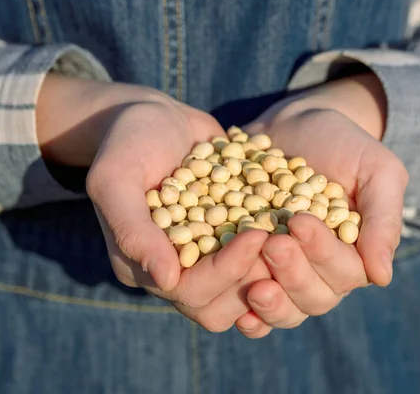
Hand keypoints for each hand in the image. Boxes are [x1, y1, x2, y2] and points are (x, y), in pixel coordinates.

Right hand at [36, 74, 273, 331]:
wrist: (154, 115)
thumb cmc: (128, 141)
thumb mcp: (116, 177)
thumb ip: (132, 229)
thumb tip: (166, 280)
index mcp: (142, 265)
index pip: (190, 291)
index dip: (227, 270)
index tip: (258, 234)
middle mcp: (174, 269)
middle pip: (220, 303)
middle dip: (254, 275)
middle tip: (283, 239)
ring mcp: (203, 255)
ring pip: (244, 289)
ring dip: (272, 268)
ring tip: (294, 234)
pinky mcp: (227, 237)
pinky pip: (257, 259)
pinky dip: (280, 247)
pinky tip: (303, 223)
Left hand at [234, 73, 407, 337]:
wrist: (293, 126)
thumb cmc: (341, 144)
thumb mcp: (375, 170)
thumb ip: (383, 219)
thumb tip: (381, 277)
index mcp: (354, 254)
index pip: (345, 270)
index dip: (322, 252)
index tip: (299, 221)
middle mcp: (320, 271)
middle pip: (314, 297)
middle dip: (293, 274)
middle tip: (271, 244)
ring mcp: (285, 274)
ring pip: (286, 308)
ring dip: (272, 303)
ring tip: (254, 288)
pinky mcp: (253, 269)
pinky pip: (253, 304)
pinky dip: (249, 315)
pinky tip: (238, 312)